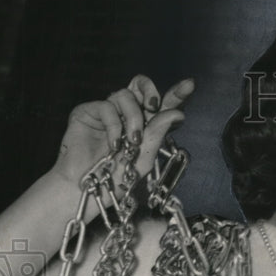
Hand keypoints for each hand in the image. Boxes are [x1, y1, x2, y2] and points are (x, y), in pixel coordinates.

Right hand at [52, 74, 194, 188]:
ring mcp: (108, 113)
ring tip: (132, 140)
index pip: (163, 106)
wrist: (86, 190)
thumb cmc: (114, 181)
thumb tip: (177, 113)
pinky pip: (107, 106)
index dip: (176, 94)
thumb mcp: (144, 159)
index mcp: (146, 128)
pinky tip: (114, 144)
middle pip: (141, 87)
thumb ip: (158, 135)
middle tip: (153, 107)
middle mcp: (127, 117)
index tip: (189, 85)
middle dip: (150, 91)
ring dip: (133, 117)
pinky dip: (114, 125)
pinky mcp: (89, 112)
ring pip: (126, 95)